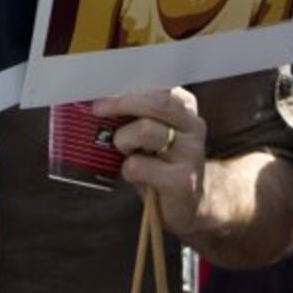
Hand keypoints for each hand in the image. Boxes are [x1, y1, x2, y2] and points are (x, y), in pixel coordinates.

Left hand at [97, 87, 207, 236]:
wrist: (190, 206)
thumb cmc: (162, 165)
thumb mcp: (153, 135)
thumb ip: (138, 115)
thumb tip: (102, 101)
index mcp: (186, 109)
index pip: (160, 87)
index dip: (130, 88)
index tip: (106, 90)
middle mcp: (193, 126)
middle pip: (156, 102)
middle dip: (122, 103)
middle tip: (98, 109)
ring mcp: (191, 153)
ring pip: (146, 130)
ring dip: (123, 139)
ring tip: (124, 150)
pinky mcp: (182, 180)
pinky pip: (140, 165)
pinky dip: (127, 169)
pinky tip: (135, 175)